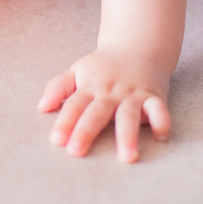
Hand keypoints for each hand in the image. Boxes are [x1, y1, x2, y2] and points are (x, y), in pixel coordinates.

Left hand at [39, 45, 171, 162]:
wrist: (137, 46)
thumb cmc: (103, 66)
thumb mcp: (78, 71)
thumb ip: (58, 87)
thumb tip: (41, 107)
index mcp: (90, 86)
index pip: (74, 104)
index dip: (65, 121)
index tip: (57, 140)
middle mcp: (110, 91)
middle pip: (96, 112)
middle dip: (86, 131)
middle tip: (76, 151)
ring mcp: (132, 93)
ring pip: (128, 114)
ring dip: (128, 135)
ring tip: (126, 157)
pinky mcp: (153, 95)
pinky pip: (159, 108)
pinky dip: (161, 120)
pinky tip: (159, 136)